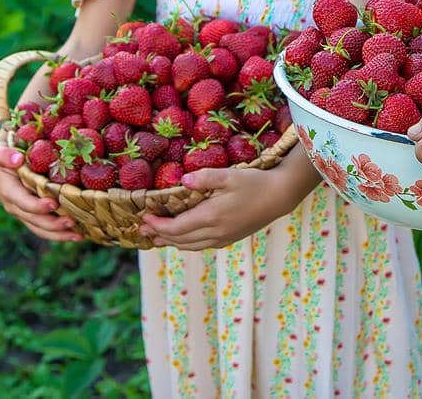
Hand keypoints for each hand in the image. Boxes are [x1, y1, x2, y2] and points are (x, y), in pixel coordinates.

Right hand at [0, 129, 81, 241]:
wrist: (2, 156)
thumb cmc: (2, 149)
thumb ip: (4, 154)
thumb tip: (17, 159)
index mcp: (6, 189)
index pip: (21, 202)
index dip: (36, 206)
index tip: (53, 204)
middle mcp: (13, 205)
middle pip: (33, 220)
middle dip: (52, 224)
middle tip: (72, 221)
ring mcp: (23, 211)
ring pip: (39, 228)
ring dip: (58, 234)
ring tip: (79, 235)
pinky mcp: (32, 213)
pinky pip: (44, 227)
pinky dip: (59, 232)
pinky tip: (78, 234)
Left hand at [139, 165, 304, 250]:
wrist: (280, 197)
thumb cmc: (255, 183)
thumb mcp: (229, 175)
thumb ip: (204, 177)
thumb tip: (183, 180)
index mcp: (212, 217)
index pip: (176, 228)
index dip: (158, 224)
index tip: (144, 217)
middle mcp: (215, 233)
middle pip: (180, 240)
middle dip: (159, 235)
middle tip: (142, 229)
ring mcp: (223, 238)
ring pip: (190, 246)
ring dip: (171, 242)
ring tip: (156, 237)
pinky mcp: (229, 239)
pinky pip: (201, 245)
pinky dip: (186, 243)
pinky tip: (182, 237)